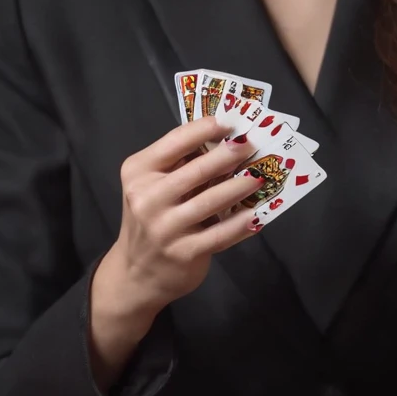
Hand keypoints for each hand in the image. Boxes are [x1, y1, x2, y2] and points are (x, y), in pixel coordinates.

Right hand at [103, 114, 260, 314]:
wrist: (136, 274)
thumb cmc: (152, 218)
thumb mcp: (153, 185)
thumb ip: (179, 164)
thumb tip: (224, 139)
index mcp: (139, 172)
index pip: (174, 142)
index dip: (205, 128)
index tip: (231, 121)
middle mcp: (148, 198)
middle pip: (195, 170)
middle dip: (228, 155)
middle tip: (252, 143)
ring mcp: (165, 228)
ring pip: (211, 201)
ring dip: (240, 186)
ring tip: (260, 176)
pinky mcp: (183, 253)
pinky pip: (220, 234)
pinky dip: (241, 223)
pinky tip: (258, 215)